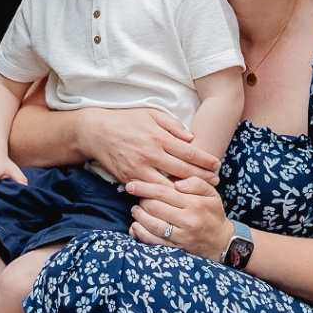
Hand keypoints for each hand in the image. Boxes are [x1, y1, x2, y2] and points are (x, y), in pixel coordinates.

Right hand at [78, 107, 219, 189]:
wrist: (96, 131)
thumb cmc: (126, 120)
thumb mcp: (151, 114)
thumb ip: (173, 125)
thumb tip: (191, 138)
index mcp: (158, 137)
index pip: (188, 152)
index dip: (205, 160)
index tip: (217, 165)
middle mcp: (150, 154)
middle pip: (182, 171)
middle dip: (202, 178)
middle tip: (216, 182)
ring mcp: (139, 169)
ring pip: (167, 185)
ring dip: (185, 191)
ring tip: (199, 193)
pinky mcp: (129, 179)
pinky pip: (150, 191)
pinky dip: (163, 196)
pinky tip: (175, 198)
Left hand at [124, 173, 236, 260]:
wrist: (220, 241)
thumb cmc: (213, 213)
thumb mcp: (212, 194)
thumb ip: (196, 182)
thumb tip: (176, 181)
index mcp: (195, 203)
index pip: (164, 192)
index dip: (145, 187)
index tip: (132, 184)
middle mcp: (188, 219)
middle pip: (154, 207)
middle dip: (141, 200)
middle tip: (137, 197)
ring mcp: (181, 235)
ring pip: (151, 224)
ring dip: (138, 215)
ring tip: (135, 209)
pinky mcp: (176, 247)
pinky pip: (153, 241)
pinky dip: (140, 233)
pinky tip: (135, 226)